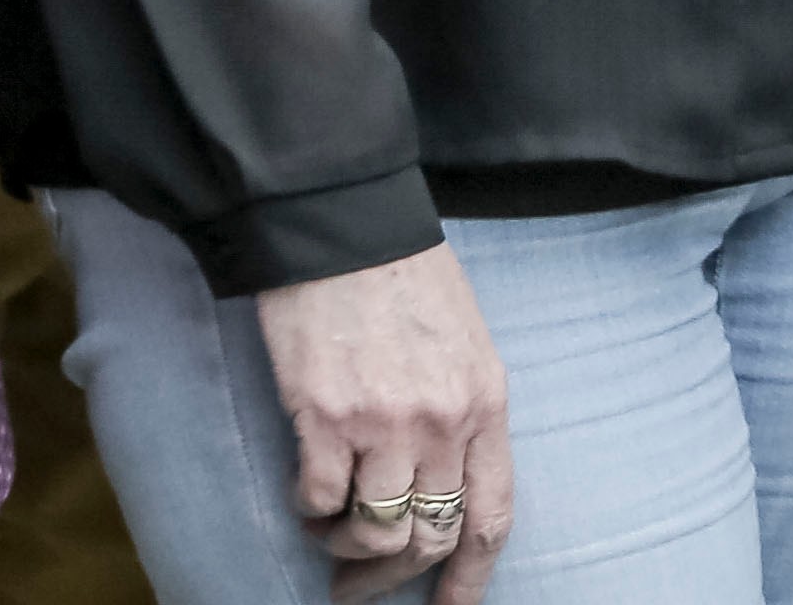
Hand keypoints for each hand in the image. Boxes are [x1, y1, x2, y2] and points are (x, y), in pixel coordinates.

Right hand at [254, 242, 514, 602]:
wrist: (341, 224)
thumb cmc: (402, 278)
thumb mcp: (464, 342)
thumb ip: (461, 413)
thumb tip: (440, 484)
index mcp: (484, 403)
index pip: (490, 516)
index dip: (470, 579)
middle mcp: (442, 421)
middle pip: (429, 537)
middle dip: (390, 578)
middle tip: (355, 588)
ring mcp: (384, 422)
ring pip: (374, 533)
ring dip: (345, 547)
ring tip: (326, 534)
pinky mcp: (324, 415)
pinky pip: (317, 501)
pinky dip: (308, 511)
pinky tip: (302, 494)